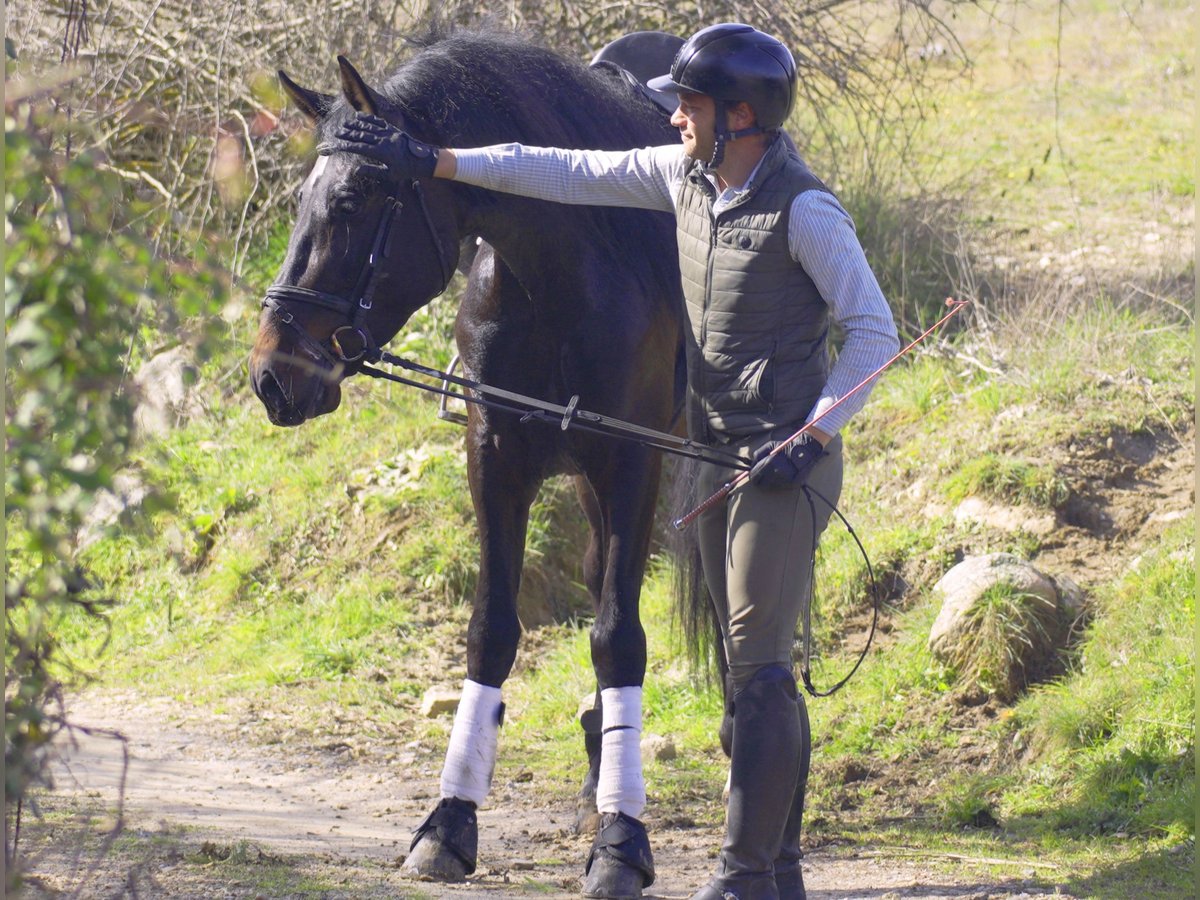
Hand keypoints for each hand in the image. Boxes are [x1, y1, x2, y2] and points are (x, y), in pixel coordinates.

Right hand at [320, 113, 439, 179]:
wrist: (424, 159)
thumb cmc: (406, 170)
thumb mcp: (389, 175)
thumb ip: (372, 171)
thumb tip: (355, 170)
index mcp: (381, 152)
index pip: (357, 148)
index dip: (343, 146)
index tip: (334, 146)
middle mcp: (383, 139)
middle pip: (360, 135)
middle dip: (345, 135)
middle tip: (334, 136)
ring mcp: (387, 132)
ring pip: (367, 127)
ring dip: (353, 126)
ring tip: (342, 127)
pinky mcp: (392, 128)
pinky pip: (376, 121)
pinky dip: (366, 118)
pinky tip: (357, 116)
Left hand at [749, 434, 824, 488]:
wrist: (805, 451)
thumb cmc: (786, 447)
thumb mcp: (770, 446)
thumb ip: (758, 454)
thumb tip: (751, 465)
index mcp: (768, 463)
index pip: (754, 475)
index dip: (752, 476)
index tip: (752, 475)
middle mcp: (775, 473)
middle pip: (760, 484)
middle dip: (758, 481)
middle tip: (759, 479)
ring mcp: (783, 480)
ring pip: (769, 487)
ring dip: (767, 483)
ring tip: (770, 477)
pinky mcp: (791, 485)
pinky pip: (779, 487)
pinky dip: (776, 484)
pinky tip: (778, 478)